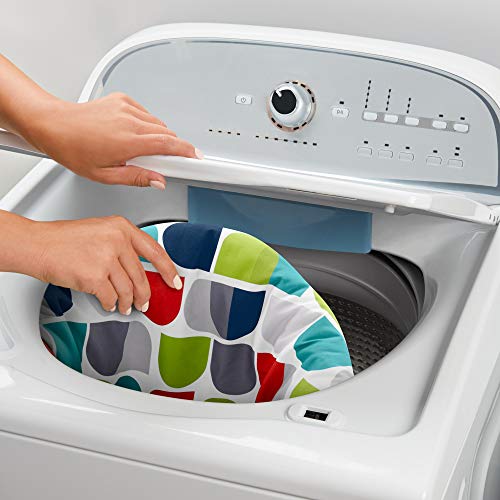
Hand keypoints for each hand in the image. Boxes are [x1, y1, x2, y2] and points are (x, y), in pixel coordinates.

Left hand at [24, 92, 202, 188]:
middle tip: (163, 162)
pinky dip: (147, 124)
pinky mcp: (123, 99)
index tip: (198, 158)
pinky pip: (146, 114)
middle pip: (167, 134)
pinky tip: (133, 134)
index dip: (187, 152)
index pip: (168, 145)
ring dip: (158, 137)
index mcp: (127, 141)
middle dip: (172, 148)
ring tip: (141, 149)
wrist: (54, 125)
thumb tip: (158, 181)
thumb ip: (136, 178)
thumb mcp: (105, 175)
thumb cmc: (73, 149)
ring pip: (158, 124)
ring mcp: (126, 107)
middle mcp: (129, 121)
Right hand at [31, 215, 180, 313]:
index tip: (174, 281)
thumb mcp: (101, 231)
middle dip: (144, 295)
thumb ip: (123, 246)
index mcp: (121, 227)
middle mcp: (117, 240)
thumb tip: (140, 269)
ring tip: (125, 306)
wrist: (38, 244)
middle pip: (141, 276)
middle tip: (145, 303)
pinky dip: (111, 304)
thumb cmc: (64, 239)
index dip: (168, 269)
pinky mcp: (95, 276)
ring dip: (128, 302)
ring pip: (128, 290)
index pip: (155, 251)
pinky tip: (109, 303)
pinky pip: (110, 297)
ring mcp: (106, 258)